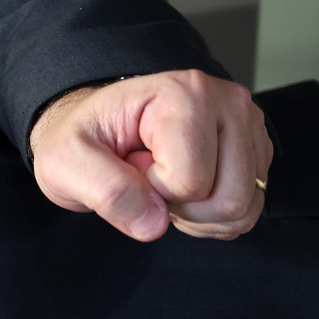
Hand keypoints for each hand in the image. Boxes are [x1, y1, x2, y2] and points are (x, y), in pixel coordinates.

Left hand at [29, 70, 271, 241]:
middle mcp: (228, 102)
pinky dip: (213, 217)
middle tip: (148, 180)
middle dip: (180, 208)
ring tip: (165, 186)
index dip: (151, 191)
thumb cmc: (82, 141)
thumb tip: (155, 224)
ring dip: (198, 216)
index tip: (129, 165)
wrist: (95, 132)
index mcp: (185, 94)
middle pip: (228, 198)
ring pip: (243, 208)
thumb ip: (106, 191)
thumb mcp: (65, 162)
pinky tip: (185, 193)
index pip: (188, 181)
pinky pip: (249, 209)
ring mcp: (247, 126)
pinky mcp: (254, 151)